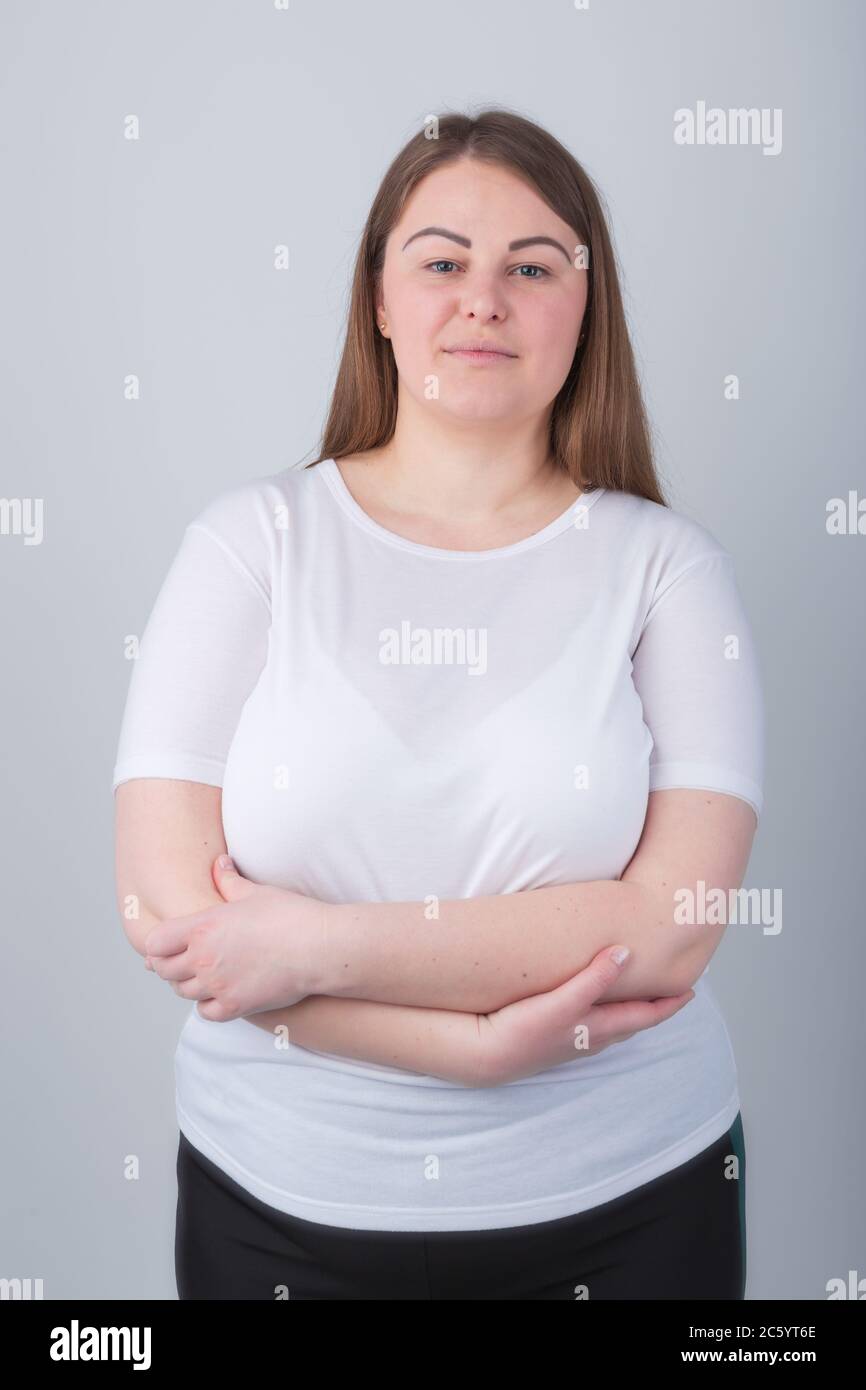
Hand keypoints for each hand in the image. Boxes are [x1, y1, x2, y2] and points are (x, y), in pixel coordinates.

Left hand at [143, 855, 325, 1021]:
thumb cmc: (290, 916)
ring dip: (187, 984)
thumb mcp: (255, 892)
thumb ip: (229, 880)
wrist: (319, 948)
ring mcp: (217, 985)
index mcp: (203, 927)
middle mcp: (203, 958)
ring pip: (182, 991)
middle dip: (168, 964)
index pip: (155, 943)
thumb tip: (219, 863)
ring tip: (199, 975)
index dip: (158, 944)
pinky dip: (206, 1005)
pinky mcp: (234, 1006)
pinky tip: (217, 994)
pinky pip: (205, 1012)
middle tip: (179, 960)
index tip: (167, 944)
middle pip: (163, 969)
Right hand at [477, 946, 694, 1085]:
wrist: (487, 1056)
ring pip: (613, 1024)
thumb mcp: (563, 1002)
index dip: (669, 1003)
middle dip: (653, 1007)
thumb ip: (595, 979)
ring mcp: (574, 1041)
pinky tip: (593, 1005)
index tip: (690, 990)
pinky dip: (606, 1012)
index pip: (646, 1016)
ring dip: (630, 1010)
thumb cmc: (524, 1031)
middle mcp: (592, 1038)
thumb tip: (626, 953)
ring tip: (638, 994)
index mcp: (600, 1028)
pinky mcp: (555, 1037)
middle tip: (670, 990)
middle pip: (633, 1021)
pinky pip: (593, 1023)